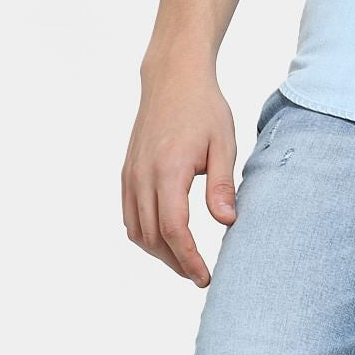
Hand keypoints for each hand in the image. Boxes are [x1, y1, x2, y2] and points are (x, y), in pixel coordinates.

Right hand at [121, 64, 237, 285]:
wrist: (173, 77)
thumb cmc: (203, 107)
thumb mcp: (223, 142)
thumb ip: (222, 184)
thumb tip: (227, 222)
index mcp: (169, 169)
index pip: (174, 230)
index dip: (188, 259)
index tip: (204, 276)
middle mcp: (142, 176)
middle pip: (153, 237)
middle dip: (175, 262)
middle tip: (199, 275)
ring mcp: (131, 174)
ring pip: (136, 231)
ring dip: (158, 252)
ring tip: (184, 260)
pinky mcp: (127, 171)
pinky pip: (130, 215)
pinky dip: (145, 234)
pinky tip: (165, 237)